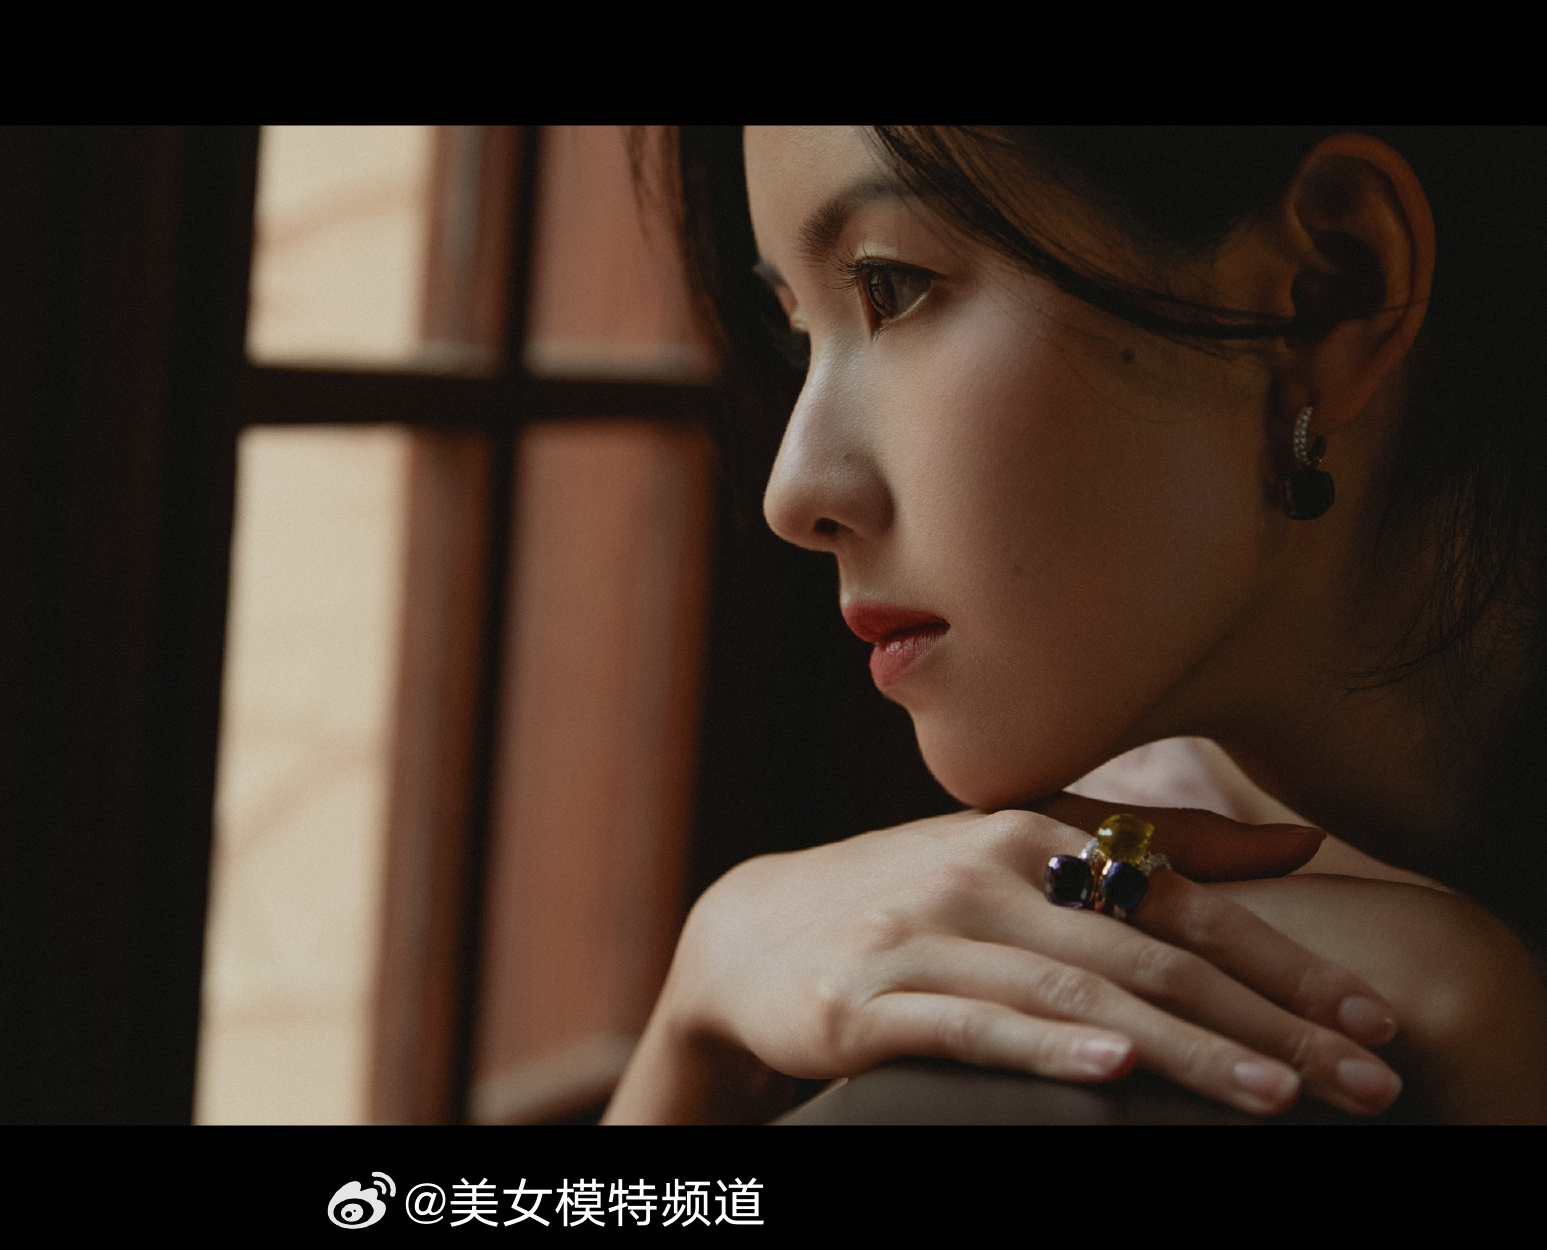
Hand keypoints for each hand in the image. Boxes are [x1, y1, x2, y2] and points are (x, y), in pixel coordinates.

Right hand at [604, 798, 1403, 1122]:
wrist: (749, 933)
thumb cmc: (911, 898)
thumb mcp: (1025, 853)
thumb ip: (1159, 844)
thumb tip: (1302, 836)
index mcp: (1034, 832)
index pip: (1184, 899)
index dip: (1287, 960)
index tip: (1375, 1019)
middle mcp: (987, 873)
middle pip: (1149, 954)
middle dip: (1268, 1022)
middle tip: (1365, 1079)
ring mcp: (926, 935)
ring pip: (1076, 992)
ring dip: (1184, 1047)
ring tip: (1274, 1094)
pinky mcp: (870, 1000)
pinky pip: (970, 1024)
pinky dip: (1046, 1044)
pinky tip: (1113, 1067)